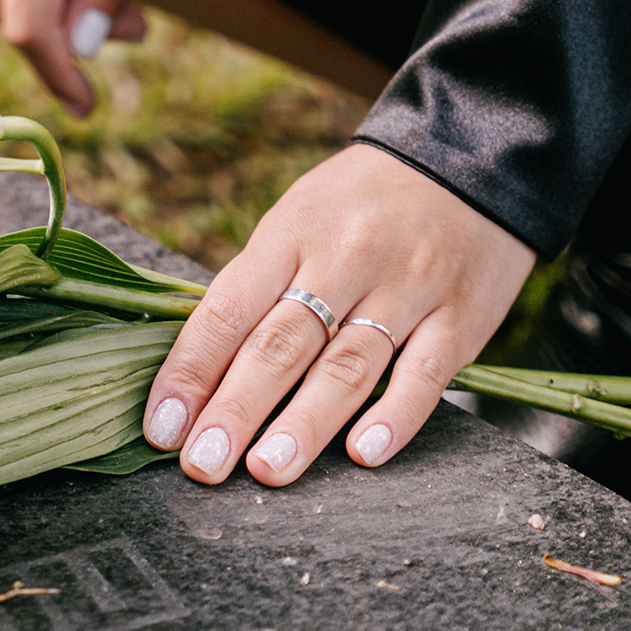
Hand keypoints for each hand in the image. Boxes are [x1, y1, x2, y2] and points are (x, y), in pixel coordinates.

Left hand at [142, 144, 535, 483]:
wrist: (468, 161)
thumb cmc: (357, 205)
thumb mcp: (295, 221)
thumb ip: (256, 288)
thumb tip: (197, 372)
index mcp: (289, 235)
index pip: (228, 309)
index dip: (191, 370)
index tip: (161, 426)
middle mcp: (345, 259)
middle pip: (281, 344)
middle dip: (236, 409)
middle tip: (201, 464)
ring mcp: (407, 287)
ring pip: (348, 364)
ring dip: (304, 423)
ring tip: (266, 470)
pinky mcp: (463, 314)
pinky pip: (427, 372)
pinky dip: (395, 416)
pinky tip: (363, 454)